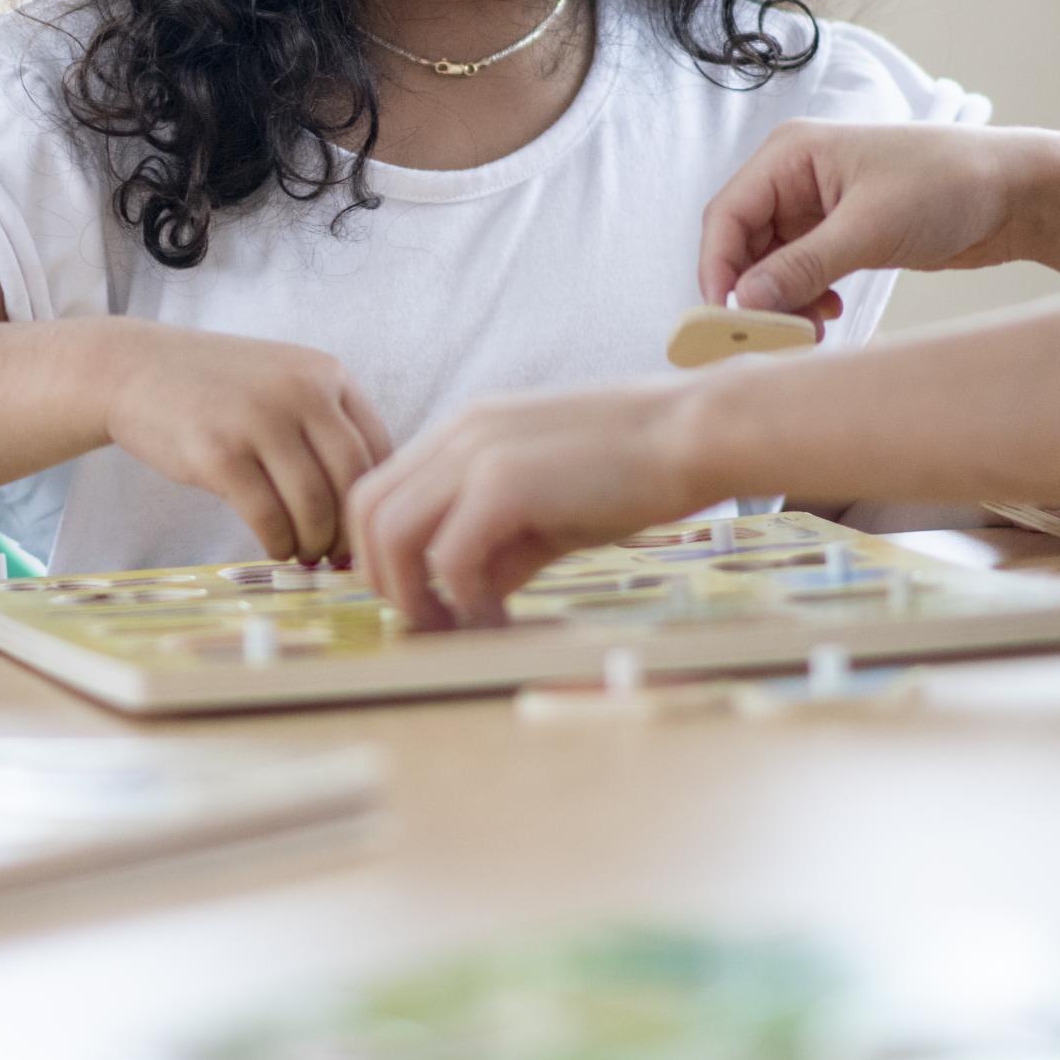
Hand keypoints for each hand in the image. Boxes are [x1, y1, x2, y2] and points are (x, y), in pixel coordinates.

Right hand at [98, 324, 393, 559]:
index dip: (375, 499)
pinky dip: (278, 543)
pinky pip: (268, 518)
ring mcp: (257, 420)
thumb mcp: (282, 381)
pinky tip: (275, 548)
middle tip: (339, 555)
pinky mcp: (218, 454)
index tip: (365, 529)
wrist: (134, 369)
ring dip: (314, 542)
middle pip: (351, 481)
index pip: (378, 448)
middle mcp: (299, 391)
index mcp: (325, 372)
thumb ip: (325, 423)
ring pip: (312, 505)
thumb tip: (366, 505)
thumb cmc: (216, 388)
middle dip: (348, 530)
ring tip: (304, 553)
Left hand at [347, 375, 720, 626]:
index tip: (421, 601)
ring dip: (412, 593)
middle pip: (366, 512)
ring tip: (456, 627)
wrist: (694, 435)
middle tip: (430, 623)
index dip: (383, 555)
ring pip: (390, 532)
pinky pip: (448, 555)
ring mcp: (476, 454)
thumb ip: (498, 543)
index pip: (378, 493)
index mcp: (462, 432)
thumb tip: (464, 593)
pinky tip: (498, 617)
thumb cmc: (632, 472)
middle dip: (384, 580)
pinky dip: (461, 599)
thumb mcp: (547, 507)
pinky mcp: (506, 483)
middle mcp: (457, 434)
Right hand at [702, 122, 1026, 315]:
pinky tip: (829, 314)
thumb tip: (745, 301)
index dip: (718, 268)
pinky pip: (801, 272)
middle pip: (743, 243)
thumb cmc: (948, 184)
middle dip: (752, 291)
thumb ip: (802, 265)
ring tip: (808, 330)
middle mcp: (797, 176)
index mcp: (792, 154)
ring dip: (781, 300)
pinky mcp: (842, 233)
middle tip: (769, 336)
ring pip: (771, 263)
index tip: (725, 317)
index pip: (727, 215)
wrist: (1016, 194)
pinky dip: (805, 298)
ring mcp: (819, 207)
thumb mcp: (870, 228)